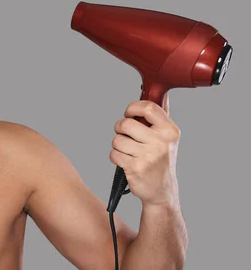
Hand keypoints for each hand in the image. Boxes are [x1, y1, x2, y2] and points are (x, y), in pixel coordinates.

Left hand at [109, 93, 180, 207]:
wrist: (162, 191)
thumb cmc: (161, 160)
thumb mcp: (167, 138)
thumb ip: (161, 116)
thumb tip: (160, 93)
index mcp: (170, 131)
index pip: (148, 107)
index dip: (133, 107)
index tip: (129, 113)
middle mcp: (161, 142)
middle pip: (125, 124)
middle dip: (120, 128)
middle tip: (126, 135)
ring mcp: (148, 156)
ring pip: (117, 140)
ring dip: (118, 145)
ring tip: (129, 151)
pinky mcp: (136, 168)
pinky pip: (114, 154)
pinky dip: (116, 157)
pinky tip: (127, 161)